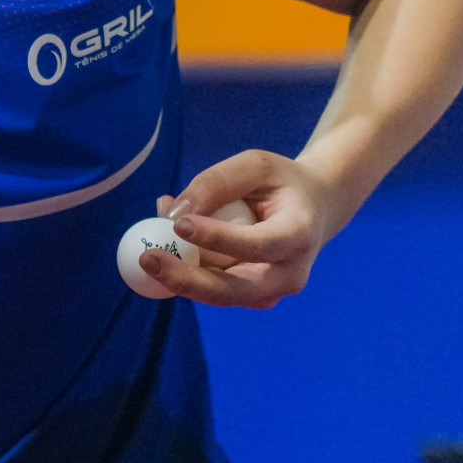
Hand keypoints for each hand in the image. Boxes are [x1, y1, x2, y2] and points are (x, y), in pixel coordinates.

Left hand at [139, 149, 339, 308]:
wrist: (315, 208)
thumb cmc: (282, 182)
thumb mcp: (255, 165)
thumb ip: (215, 183)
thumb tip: (173, 213)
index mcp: (299, 235)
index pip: (257, 245)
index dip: (218, 239)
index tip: (179, 225)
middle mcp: (289, 274)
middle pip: (234, 289)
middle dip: (187, 279)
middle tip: (146, 259)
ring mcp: (271, 292)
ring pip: (218, 293)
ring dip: (181, 270)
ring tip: (154, 235)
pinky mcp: (252, 297)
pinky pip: (213, 289)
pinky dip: (188, 269)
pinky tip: (171, 240)